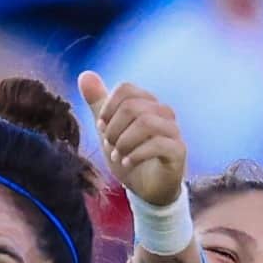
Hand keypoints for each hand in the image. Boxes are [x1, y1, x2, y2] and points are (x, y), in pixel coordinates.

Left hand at [79, 71, 185, 206]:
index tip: (101, 127)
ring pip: (146, 122)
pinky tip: (127, 163)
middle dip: (113, 129)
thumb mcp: (107, 129)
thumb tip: (85, 74)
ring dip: (124, 142)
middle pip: (132, 106)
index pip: (126, 89)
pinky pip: (158, 144)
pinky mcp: (178, 151)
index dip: (108, 108)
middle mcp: (163, 112)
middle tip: (109, 145)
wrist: (145, 188)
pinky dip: (136, 154)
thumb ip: (98, 103)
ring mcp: (173, 131)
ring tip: (117, 156)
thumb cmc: (128, 155)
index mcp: (146, 103)